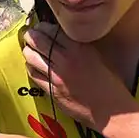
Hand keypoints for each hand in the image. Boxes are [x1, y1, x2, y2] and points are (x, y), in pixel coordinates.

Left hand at [20, 21, 136, 131]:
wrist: (111, 111)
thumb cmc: (109, 84)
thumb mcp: (97, 57)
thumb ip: (80, 46)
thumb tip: (64, 37)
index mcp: (79, 48)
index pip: (52, 30)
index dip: (43, 27)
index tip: (41, 27)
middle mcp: (66, 60)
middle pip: (38, 41)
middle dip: (30, 36)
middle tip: (29, 35)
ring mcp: (57, 76)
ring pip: (32, 57)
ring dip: (27, 51)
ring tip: (28, 49)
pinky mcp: (52, 91)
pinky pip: (34, 75)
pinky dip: (30, 68)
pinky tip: (32, 66)